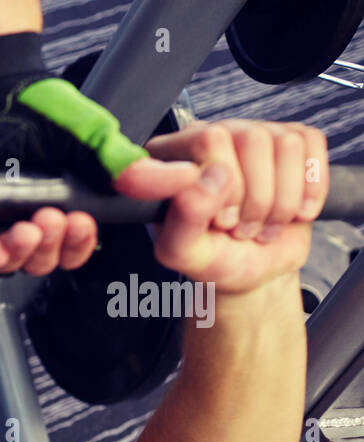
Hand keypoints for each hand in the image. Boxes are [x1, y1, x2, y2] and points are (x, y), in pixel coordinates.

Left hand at [0, 153, 198, 275]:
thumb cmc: (35, 107)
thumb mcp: (90, 135)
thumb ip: (125, 163)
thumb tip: (177, 179)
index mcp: (63, 205)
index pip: (74, 247)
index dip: (79, 245)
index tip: (81, 223)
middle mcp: (29, 218)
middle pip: (43, 262)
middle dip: (50, 248)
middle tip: (51, 220)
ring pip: (8, 263)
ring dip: (19, 253)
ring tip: (25, 230)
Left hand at [142, 119, 324, 293]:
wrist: (254, 267)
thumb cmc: (213, 257)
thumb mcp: (185, 253)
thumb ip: (183, 220)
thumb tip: (208, 181)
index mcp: (171, 156)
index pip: (207, 140)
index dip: (223, 185)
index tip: (220, 222)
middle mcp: (211, 134)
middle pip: (251, 139)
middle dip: (255, 199)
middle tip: (240, 229)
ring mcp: (252, 133)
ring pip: (287, 144)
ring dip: (281, 202)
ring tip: (261, 226)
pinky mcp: (291, 140)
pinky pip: (312, 147)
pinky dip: (310, 190)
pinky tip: (292, 213)